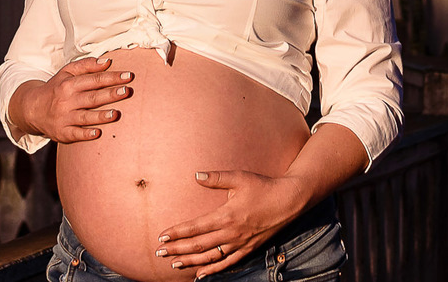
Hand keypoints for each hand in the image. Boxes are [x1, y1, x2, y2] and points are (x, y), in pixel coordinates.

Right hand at [10, 57, 131, 142]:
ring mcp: (64, 118)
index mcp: (69, 84)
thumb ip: (87, 65)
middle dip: (110, 94)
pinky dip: (85, 134)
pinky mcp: (62, 133)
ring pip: (85, 117)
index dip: (112, 77)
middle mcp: (66, 101)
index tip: (129, 76)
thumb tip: (107, 61)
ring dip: (101, 116)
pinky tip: (97, 133)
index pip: (94, 80)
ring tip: (116, 114)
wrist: (32, 109)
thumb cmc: (57, 88)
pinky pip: (74, 134)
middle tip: (127, 91)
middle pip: (92, 97)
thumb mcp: (67, 72)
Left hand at [155, 170, 305, 277]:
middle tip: (159, 253)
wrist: (289, 201)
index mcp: (226, 216)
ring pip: (210, 257)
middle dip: (177, 250)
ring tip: (174, 264)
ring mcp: (239, 244)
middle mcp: (231, 233)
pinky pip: (226, 263)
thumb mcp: (239, 178)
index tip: (161, 237)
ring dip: (190, 261)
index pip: (195, 228)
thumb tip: (196, 175)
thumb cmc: (263, 186)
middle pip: (198, 245)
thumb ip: (216, 178)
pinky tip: (200, 274)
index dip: (177, 233)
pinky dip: (212, 270)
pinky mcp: (248, 249)